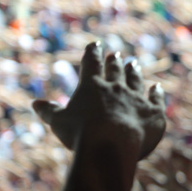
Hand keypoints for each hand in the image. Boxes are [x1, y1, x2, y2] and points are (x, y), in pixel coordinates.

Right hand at [32, 42, 165, 158]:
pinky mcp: (154, 112)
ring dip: (134, 72)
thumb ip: (49, 111)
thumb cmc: (80, 134)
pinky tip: (156, 88)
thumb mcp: (59, 122)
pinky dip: (156, 93)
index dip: (92, 53)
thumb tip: (34, 104)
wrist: (111, 146)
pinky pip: (156, 99)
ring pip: (136, 81)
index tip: (95, 44)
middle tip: (116, 54)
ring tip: (134, 65)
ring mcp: (137, 98)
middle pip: (116, 70)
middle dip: (114, 61)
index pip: (91, 63)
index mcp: (92, 85)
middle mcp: (116, 87)